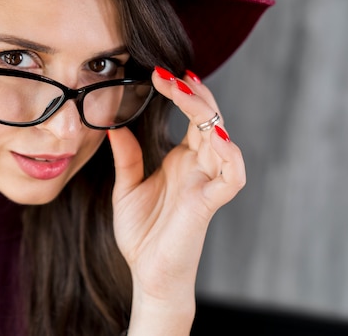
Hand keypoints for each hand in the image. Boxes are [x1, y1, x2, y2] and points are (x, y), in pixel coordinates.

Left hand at [108, 68, 245, 333]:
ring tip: (186, 90)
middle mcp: (198, 166)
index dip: (182, 93)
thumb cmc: (142, 233)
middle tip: (168, 74)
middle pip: (208, 120)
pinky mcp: (209, 204)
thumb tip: (115, 125)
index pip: (192, 117)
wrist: (147, 273)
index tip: (160, 73)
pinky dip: (230, 155)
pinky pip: (232, 176)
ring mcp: (206, 183)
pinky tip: (213, 135)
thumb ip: (127, 157)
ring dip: (207, 113)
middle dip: (192, 93)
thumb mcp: (126, 187)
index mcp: (182, 160)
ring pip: (222, 139)